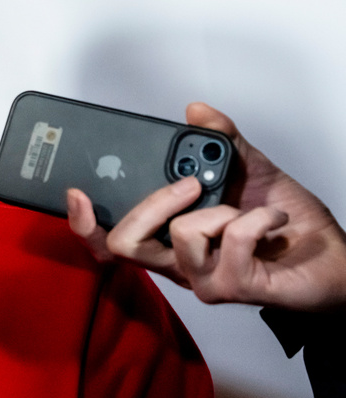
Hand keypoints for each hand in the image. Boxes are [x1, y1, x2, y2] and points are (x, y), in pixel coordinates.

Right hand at [68, 103, 345, 311]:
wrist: (332, 257)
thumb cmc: (284, 223)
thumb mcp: (247, 169)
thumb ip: (219, 139)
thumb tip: (196, 110)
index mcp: (168, 238)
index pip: (109, 241)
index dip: (84, 223)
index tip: (76, 192)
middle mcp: (178, 265)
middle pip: (123, 246)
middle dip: (152, 204)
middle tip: (189, 184)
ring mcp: (203, 280)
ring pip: (180, 238)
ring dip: (220, 211)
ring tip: (245, 208)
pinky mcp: (235, 287)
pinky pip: (232, 240)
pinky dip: (257, 217)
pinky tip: (272, 219)